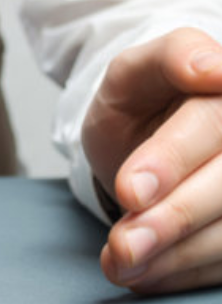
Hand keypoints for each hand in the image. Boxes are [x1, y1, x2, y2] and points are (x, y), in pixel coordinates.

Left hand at [83, 28, 221, 292]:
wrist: (145, 136)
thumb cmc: (141, 101)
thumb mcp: (133, 71)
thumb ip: (168, 58)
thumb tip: (214, 68)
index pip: (209, 125)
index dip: (171, 160)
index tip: (131, 192)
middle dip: (171, 219)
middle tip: (122, 244)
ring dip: (175, 255)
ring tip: (120, 262)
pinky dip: (183, 273)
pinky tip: (142, 275)